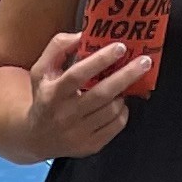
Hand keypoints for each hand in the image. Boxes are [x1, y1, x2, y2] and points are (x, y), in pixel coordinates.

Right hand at [7, 32, 145, 159]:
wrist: (36, 139)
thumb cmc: (43, 98)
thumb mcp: (41, 71)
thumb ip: (58, 48)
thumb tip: (83, 35)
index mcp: (52, 94)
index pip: (78, 75)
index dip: (100, 60)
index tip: (120, 47)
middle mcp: (65, 116)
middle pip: (102, 93)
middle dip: (127, 75)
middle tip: (145, 61)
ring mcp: (78, 134)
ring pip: (112, 109)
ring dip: (123, 93)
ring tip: (124, 84)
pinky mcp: (90, 146)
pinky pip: (116, 125)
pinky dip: (122, 111)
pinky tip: (117, 103)